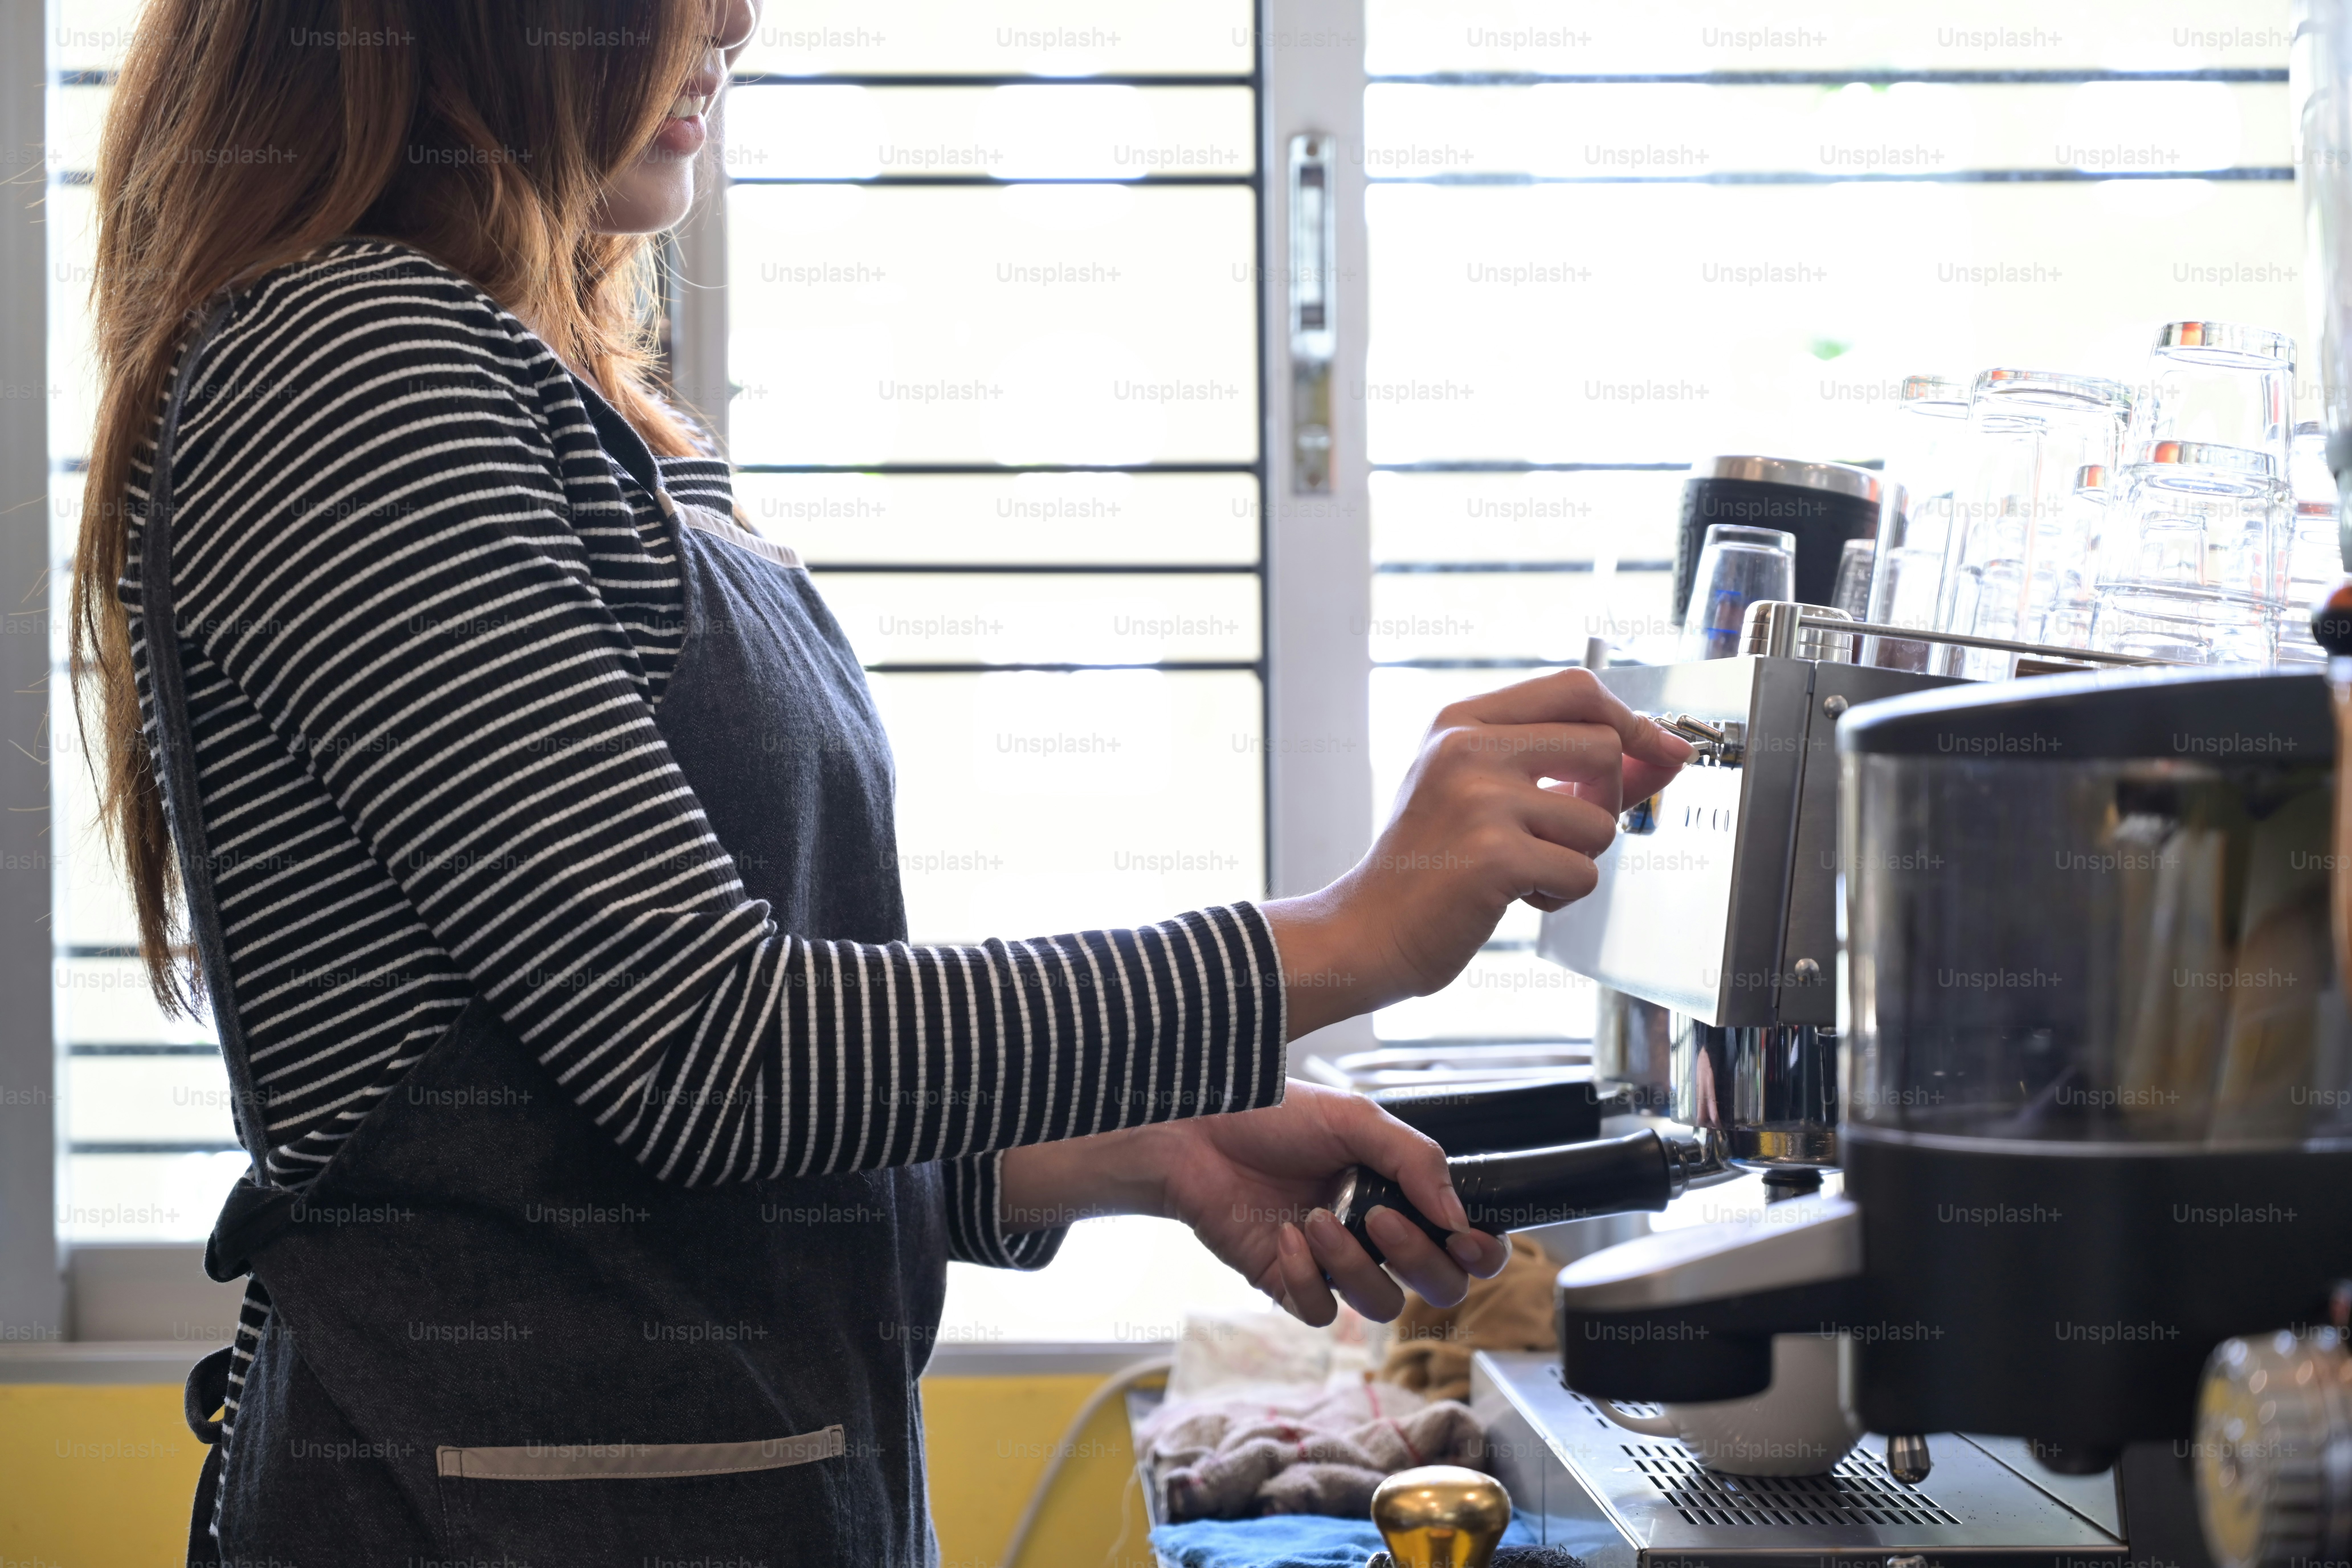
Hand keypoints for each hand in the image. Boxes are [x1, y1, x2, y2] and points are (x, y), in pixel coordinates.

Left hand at [996, 1080, 1510, 1326]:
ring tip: (1316, 1218)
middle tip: (1381, 1217)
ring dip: (1354, 1264)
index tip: (1466, 1238)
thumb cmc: (1273, 1115)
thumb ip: (1417, 1161)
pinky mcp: (1289, 1283)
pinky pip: (1320, 1311)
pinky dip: (1306, 1277)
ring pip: (1381, 1305)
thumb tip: (1459, 1217)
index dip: (1481, 1253)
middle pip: (1437, 1287)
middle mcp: (1376, 1234)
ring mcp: (1334, 1263)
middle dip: (1420, 1260)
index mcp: (1401, 1192)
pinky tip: (1282, 1237)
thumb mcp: (1355, 1117)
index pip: (1465, 1243)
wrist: (1197, 1131)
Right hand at [1265, 668, 1692, 1036]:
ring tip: (1526, 868)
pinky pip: (1583, 873)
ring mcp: (1480, 800)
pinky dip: (1560, 895)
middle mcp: (1467, 748)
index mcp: (1461, 721)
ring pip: (1600, 821)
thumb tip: (1663, 753)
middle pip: (1602, 746)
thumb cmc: (1430, 864)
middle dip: (1607, 800)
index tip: (1662, 750)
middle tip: (1566, 833)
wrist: (1370, 928)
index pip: (1575, 689)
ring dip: (1578, 857)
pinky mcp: (1496, 856)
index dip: (1631, 720)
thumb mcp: (1485, 792)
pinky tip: (1515, 896)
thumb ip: (1568, 766)